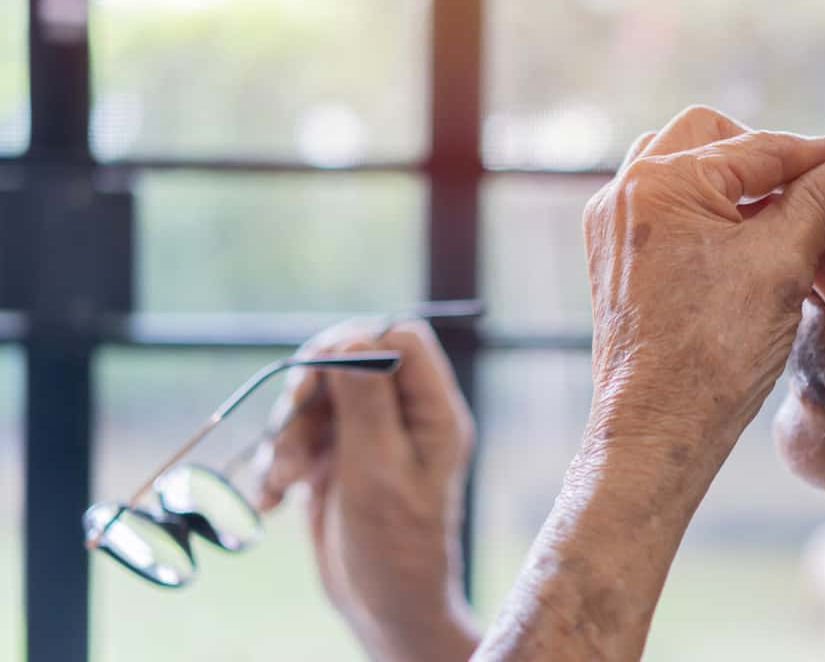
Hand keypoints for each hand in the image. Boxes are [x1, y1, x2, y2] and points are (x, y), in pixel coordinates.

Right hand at [258, 320, 478, 661]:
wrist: (384, 608)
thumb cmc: (395, 546)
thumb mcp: (379, 472)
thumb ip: (366, 404)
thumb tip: (355, 335)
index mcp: (433, 412)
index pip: (402, 339)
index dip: (355, 343)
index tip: (314, 375)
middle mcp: (403, 416)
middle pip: (348, 362)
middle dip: (308, 395)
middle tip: (287, 426)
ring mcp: (367, 436)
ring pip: (315, 401)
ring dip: (286, 437)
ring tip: (282, 483)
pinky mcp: (335, 460)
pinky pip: (297, 438)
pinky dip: (279, 463)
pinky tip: (271, 500)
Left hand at [583, 106, 824, 459]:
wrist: (661, 429)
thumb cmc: (713, 351)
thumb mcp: (782, 265)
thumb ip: (824, 202)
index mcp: (659, 181)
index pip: (759, 147)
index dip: (822, 156)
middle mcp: (626, 195)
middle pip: (712, 140)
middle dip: (770, 159)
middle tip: (820, 189)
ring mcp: (617, 230)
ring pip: (689, 175)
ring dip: (741, 186)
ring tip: (789, 220)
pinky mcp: (620, 264)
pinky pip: (673, 214)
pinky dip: (716, 217)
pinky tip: (756, 249)